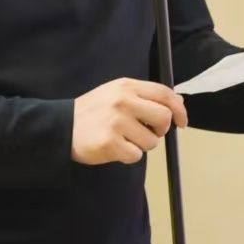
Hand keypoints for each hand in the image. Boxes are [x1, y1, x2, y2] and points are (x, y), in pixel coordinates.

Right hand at [72, 78, 188, 164]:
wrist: (61, 126)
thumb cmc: (92, 111)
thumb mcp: (117, 93)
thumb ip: (145, 96)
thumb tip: (178, 102)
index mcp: (126, 87)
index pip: (164, 93)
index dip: (179, 109)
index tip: (182, 121)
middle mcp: (123, 102)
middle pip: (163, 118)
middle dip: (161, 130)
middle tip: (150, 133)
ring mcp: (116, 122)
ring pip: (151, 142)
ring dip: (142, 145)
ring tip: (124, 139)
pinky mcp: (110, 143)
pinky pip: (136, 156)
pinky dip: (128, 156)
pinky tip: (115, 148)